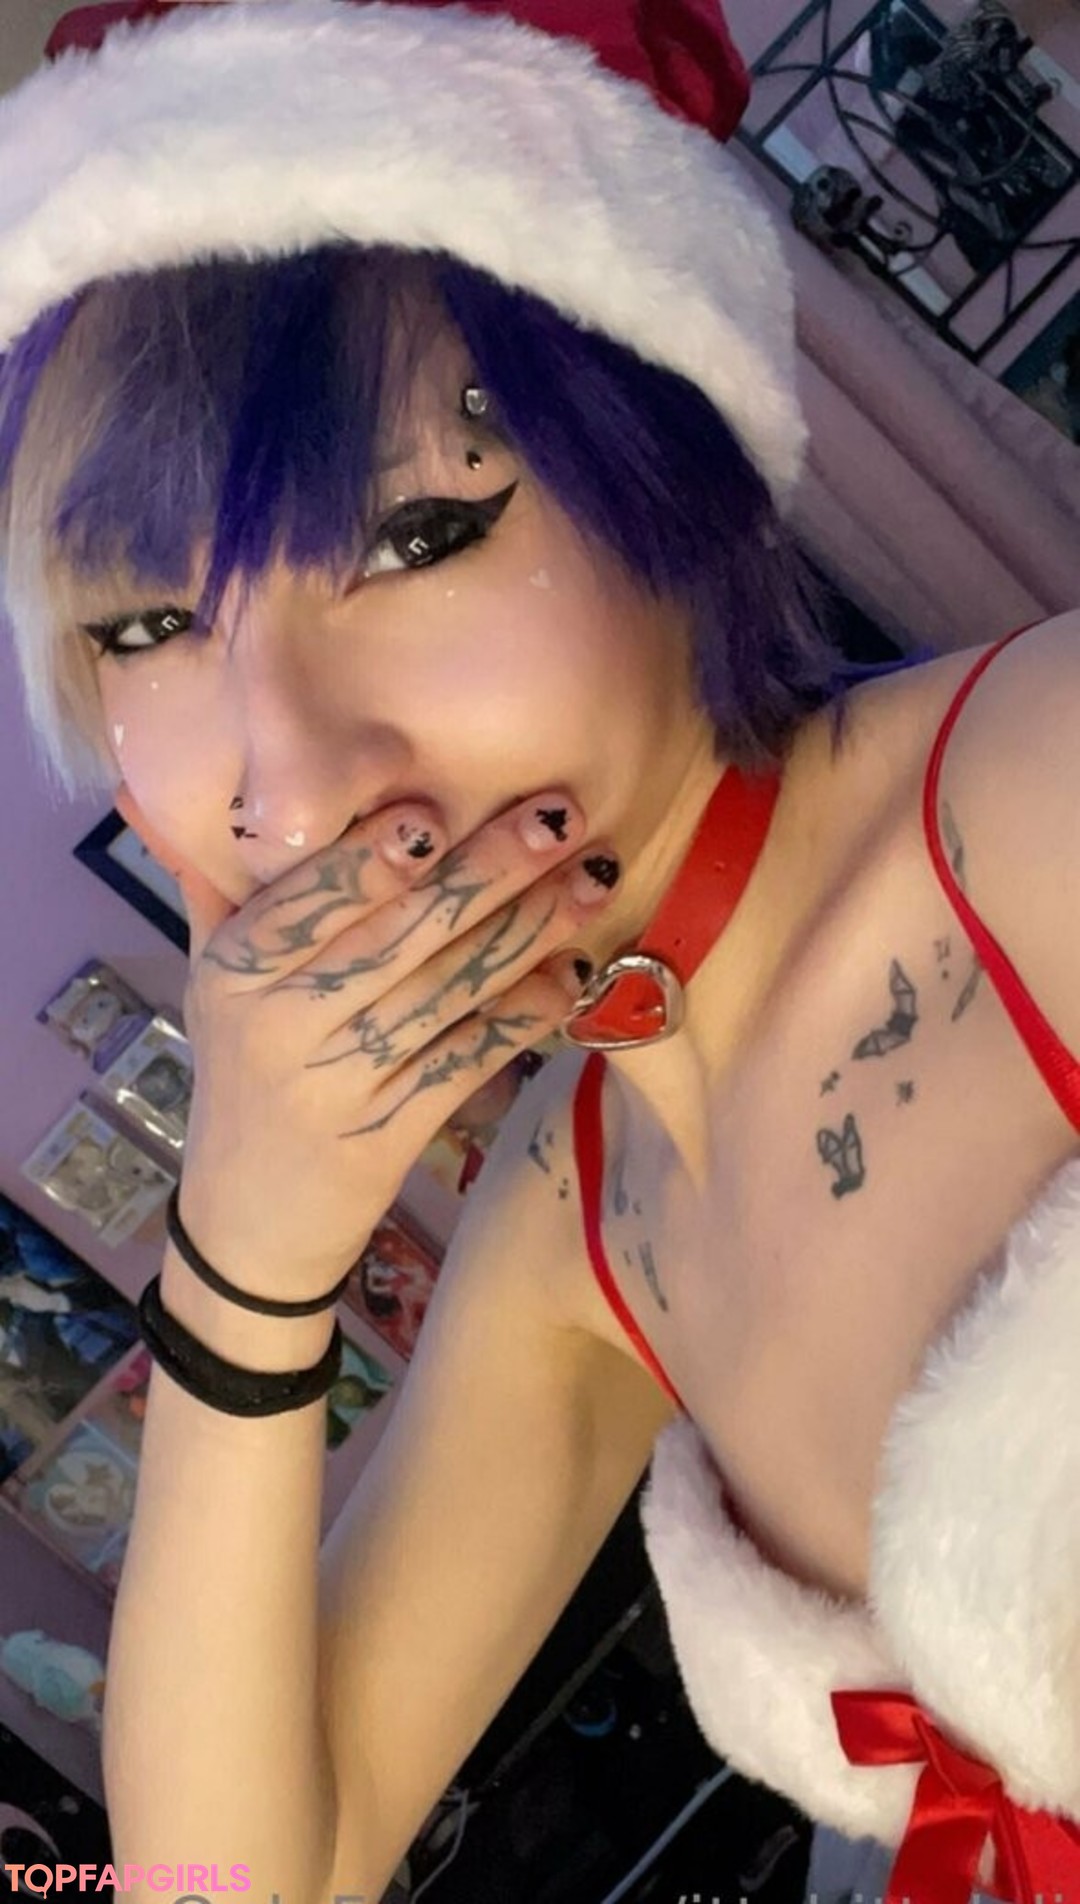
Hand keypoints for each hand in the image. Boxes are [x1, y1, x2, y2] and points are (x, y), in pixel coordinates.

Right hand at [115, 786, 618, 1297]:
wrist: (246, 1224)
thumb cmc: (242, 1075)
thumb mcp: (211, 981)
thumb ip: (229, 889)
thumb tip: (237, 790)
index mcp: (236, 968)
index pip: (313, 896)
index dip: (376, 853)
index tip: (441, 805)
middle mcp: (282, 1021)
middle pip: (400, 932)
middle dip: (489, 868)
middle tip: (561, 817)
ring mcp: (338, 1081)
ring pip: (446, 990)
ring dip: (529, 930)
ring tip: (593, 879)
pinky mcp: (389, 1135)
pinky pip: (468, 1058)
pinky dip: (524, 1014)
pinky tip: (571, 975)